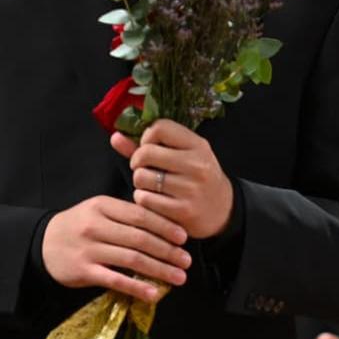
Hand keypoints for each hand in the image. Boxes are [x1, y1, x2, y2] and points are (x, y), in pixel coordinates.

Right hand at [41, 195, 190, 301]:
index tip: (183, 238)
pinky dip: (137, 287)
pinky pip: (115, 280)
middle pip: (140, 238)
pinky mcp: (84, 271)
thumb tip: (165, 224)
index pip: (141, 215)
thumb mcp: (98, 210)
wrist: (42, 243)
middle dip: (168, 250)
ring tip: (179, 277)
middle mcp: (96, 226)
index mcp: (103, 206)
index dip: (165, 226)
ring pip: (132, 259)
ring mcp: (89, 249)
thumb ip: (126, 214)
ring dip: (159, 269)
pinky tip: (153, 293)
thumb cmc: (79, 226)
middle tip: (186, 261)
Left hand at [112, 120, 234, 237]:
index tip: (149, 147)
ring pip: (142, 177)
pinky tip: (153, 199)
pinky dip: (143, 199)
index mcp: (198, 145)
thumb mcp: (183, 156)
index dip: (146, 137)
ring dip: (139, 182)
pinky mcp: (182, 210)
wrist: (223, 211)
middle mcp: (197, 164)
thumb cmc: (196, 178)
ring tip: (150, 185)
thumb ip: (148, 146)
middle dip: (137, 161)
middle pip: (146, 152)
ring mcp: (191, 188)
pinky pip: (145, 199)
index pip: (160, 128)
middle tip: (144, 168)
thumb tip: (115, 136)